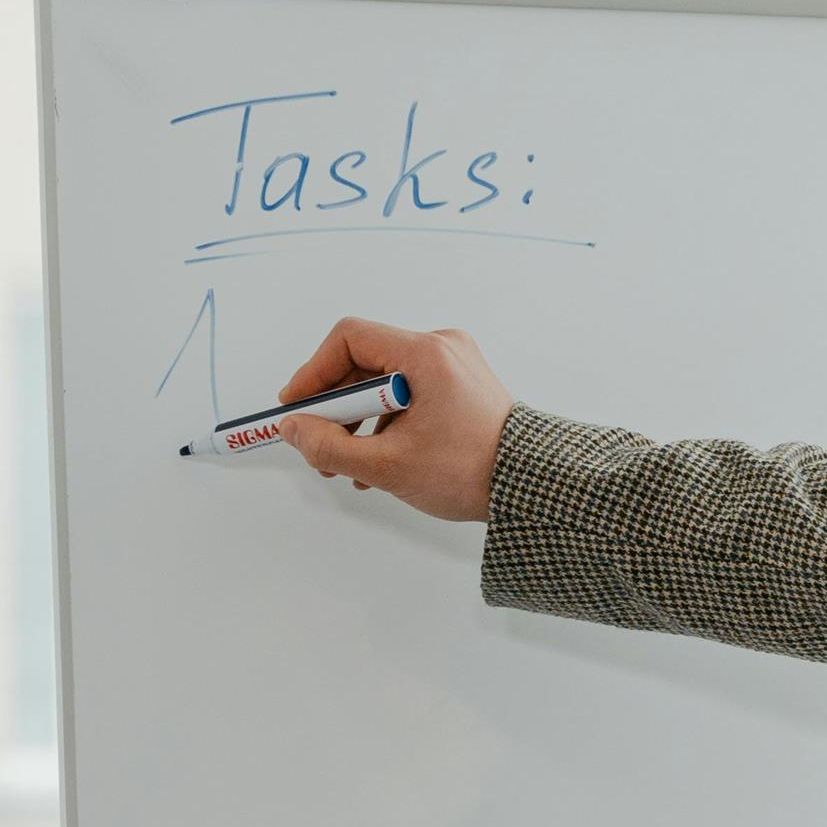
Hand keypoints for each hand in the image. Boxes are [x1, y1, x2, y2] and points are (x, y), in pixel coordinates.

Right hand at [274, 319, 514, 522]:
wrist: (533, 488)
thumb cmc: (472, 471)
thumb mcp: (388, 465)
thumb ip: (330, 446)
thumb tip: (294, 430)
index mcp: (426, 354)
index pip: (350, 339)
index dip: (314, 371)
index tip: (296, 407)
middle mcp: (441, 349)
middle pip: (365, 362)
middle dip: (335, 407)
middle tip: (315, 444)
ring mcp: (454, 367)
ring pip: (385, 383)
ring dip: (358, 421)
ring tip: (345, 465)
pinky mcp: (460, 388)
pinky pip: (408, 395)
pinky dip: (386, 423)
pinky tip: (375, 464)